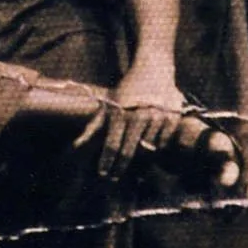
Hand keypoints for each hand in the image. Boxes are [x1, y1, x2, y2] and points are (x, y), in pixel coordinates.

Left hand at [79, 55, 184, 179]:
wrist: (153, 69)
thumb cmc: (127, 91)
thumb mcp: (108, 106)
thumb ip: (93, 128)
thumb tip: (75, 147)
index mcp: (120, 113)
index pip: (111, 144)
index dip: (107, 162)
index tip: (103, 174)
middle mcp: (138, 116)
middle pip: (128, 151)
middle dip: (120, 167)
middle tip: (114, 178)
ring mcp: (157, 118)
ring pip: (148, 150)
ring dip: (141, 156)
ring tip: (137, 155)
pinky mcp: (172, 119)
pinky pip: (163, 144)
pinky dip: (158, 147)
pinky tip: (152, 142)